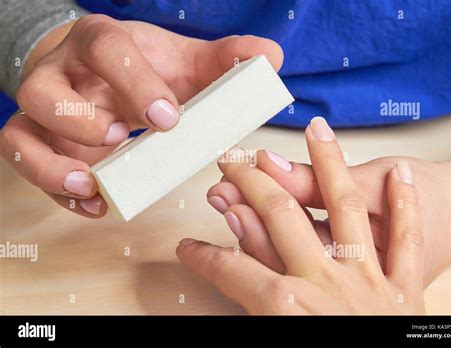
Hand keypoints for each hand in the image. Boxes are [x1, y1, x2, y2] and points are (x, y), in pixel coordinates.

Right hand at [0, 14, 282, 217]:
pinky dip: (53, 188)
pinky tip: (93, 202)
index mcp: (102, 44)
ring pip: (20, 131)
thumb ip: (225, 61)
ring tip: (93, 186)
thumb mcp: (184, 61)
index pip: (108, 51)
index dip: (134, 83)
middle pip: (45, 90)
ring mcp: (43, 108)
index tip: (168, 119)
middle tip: (123, 143)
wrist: (96, 71)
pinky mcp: (35, 137)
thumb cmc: (142, 68)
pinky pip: (24, 161)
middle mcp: (62, 72)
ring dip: (53, 165)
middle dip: (82, 123)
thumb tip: (269, 58)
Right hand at [176, 117, 424, 313]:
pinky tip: (402, 173)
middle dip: (250, 183)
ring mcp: (369, 282)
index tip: (186, 247)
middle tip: (231, 161)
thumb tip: (228, 259)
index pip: (230, 267)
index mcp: (288, 308)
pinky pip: (408, 240)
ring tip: (317, 131)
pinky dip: (407, 206)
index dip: (202, 254)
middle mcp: (327, 284)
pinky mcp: (404, 290)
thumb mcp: (275, 335)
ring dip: (328, 166)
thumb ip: (251, 296)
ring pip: (345, 208)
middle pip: (279, 215)